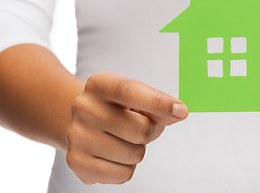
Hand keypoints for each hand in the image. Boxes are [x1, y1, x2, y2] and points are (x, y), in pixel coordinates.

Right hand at [66, 72, 188, 183]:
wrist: (84, 123)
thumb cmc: (119, 109)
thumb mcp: (138, 98)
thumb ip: (160, 105)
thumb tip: (178, 112)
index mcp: (100, 84)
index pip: (129, 91)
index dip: (158, 102)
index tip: (181, 110)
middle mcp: (84, 107)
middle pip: (141, 129)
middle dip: (149, 132)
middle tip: (137, 127)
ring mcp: (77, 135)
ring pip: (135, 155)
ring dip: (137, 151)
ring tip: (122, 140)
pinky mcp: (77, 162)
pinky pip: (124, 174)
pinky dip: (126, 168)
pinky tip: (113, 155)